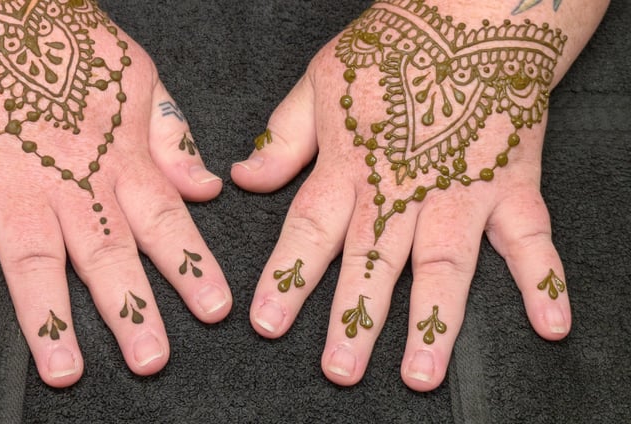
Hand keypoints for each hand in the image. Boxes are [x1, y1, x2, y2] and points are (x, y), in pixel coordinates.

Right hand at [0, 0, 230, 386]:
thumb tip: (207, 189)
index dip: (191, 267)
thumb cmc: (69, 47)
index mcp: (119, 160)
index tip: (213, 310)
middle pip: (106, 253)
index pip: (165, 222)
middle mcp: (69, 181)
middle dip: (130, 309)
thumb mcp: (141, 79)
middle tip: (150, 359)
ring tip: (64, 368)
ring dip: (46, 317)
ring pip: (33, 260)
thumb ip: (173, 139)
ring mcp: (11, 185)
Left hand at [233, 0, 603, 390]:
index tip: (266, 324)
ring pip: (444, 264)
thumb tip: (244, 179)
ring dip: (435, 321)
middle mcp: (402, 189)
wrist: (469, 17)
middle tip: (340, 369)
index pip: (310, 230)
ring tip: (422, 373)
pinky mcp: (511, 186)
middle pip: (374, 261)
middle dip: (355, 318)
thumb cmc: (391, 50)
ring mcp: (459, 191)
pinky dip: (544, 282)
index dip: (287, 278)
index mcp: (350, 166)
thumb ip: (282, 138)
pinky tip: (552, 326)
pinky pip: (532, 239)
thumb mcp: (318, 83)